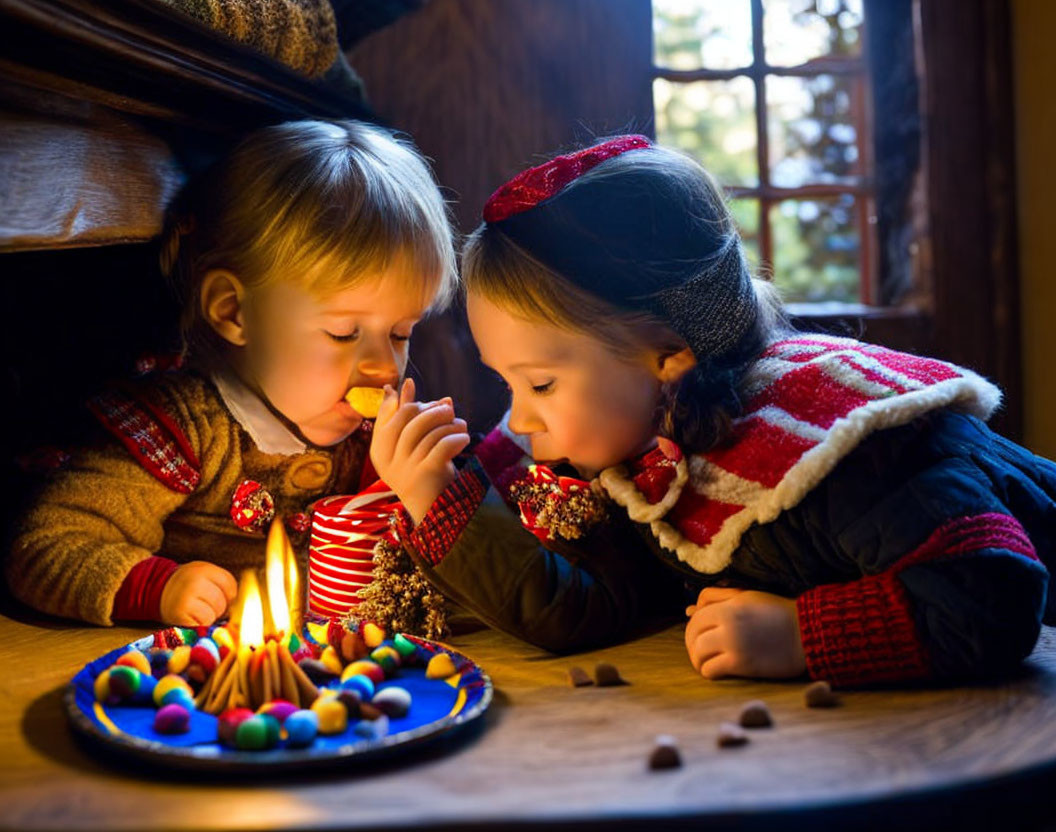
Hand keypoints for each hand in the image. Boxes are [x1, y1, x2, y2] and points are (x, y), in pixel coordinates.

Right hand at [159, 561, 237, 625]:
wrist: (158, 591)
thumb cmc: (189, 586)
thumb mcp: (205, 577)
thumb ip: (223, 586)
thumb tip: (240, 609)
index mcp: (204, 569)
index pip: (230, 585)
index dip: (230, 596)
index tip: (222, 598)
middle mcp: (195, 581)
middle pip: (222, 601)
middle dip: (219, 608)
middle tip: (207, 606)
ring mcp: (186, 597)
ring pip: (214, 613)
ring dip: (210, 617)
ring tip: (199, 612)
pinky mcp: (179, 613)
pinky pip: (202, 624)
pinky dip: (201, 625)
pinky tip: (193, 619)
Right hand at [370, 378, 470, 524]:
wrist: (435, 511)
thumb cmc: (423, 472)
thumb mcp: (412, 445)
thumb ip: (407, 415)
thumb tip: (407, 382)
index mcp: (380, 450)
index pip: (389, 414)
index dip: (407, 399)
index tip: (423, 393)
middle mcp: (388, 459)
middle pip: (409, 417)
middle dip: (431, 408)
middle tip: (448, 408)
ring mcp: (405, 468)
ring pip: (428, 430)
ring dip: (449, 423)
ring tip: (461, 426)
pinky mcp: (425, 475)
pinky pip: (443, 445)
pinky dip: (457, 437)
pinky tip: (464, 439)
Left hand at [684, 587, 805, 679]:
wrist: (808, 634)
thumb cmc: (778, 613)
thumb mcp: (747, 597)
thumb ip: (717, 599)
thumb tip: (689, 610)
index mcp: (729, 606)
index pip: (695, 617)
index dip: (693, 626)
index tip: (700, 634)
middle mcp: (727, 624)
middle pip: (692, 634)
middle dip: (692, 644)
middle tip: (700, 651)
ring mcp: (733, 644)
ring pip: (698, 653)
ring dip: (698, 659)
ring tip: (707, 662)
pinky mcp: (742, 664)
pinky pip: (711, 670)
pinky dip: (709, 671)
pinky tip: (718, 671)